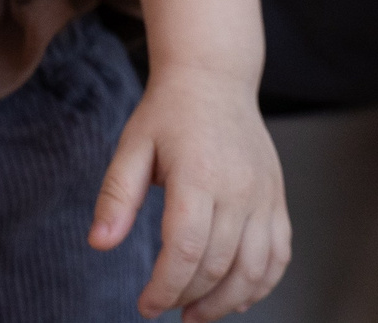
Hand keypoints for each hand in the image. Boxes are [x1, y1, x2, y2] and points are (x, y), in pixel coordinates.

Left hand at [90, 63, 287, 320]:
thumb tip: (98, 244)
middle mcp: (238, 188)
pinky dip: (261, 285)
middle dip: (188, 298)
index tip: (146, 306)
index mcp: (198, 175)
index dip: (164, 288)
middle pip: (218, 265)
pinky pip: (279, 255)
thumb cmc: (169, 112)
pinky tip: (235, 297)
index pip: (185, 250)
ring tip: (196, 314)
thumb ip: (116, 197)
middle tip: (164, 308)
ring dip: (225, 302)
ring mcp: (264, 195)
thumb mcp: (132, 146)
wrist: (214, 78)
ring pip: (254, 269)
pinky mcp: (277, 199)